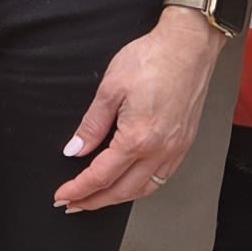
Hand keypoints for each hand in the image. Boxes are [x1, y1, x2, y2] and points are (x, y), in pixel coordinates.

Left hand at [56, 6, 223, 208]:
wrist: (189, 46)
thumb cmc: (152, 59)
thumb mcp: (110, 89)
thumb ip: (91, 125)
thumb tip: (75, 149)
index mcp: (138, 138)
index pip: (101, 176)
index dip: (79, 189)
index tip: (62, 196)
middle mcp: (160, 150)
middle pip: (123, 190)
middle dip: (94, 201)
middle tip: (74, 205)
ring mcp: (176, 149)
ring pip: (144, 189)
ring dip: (118, 197)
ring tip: (97, 198)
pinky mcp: (184, 142)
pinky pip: (161, 177)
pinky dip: (141, 186)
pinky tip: (130, 182)